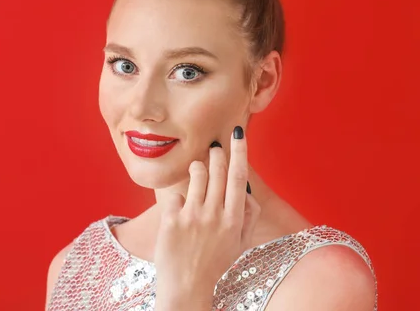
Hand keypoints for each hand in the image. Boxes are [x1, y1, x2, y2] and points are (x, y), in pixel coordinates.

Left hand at [154, 125, 261, 309]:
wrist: (186, 287)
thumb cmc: (215, 264)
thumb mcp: (241, 243)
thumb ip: (248, 215)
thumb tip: (244, 190)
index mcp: (234, 219)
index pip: (239, 176)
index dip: (239, 151)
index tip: (238, 132)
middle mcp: (215, 214)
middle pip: (217, 169)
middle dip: (215, 152)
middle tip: (213, 147)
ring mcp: (192, 216)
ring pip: (196, 174)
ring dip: (196, 166)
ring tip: (196, 171)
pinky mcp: (171, 220)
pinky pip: (175, 194)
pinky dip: (177, 196)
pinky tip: (179, 208)